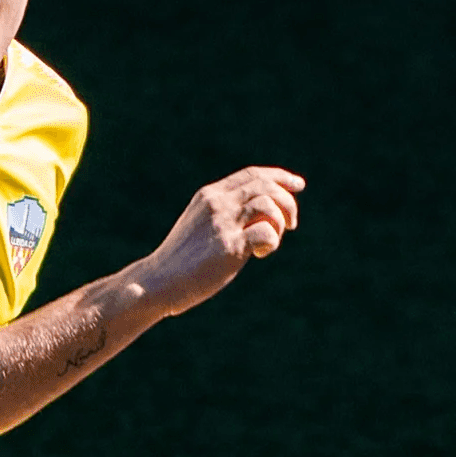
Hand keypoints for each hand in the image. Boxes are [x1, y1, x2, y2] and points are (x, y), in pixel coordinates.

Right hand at [134, 166, 304, 318]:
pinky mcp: (229, 247)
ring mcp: (223, 224)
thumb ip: (224, 216)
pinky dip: (272, 243)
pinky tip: (259, 254)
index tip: (298, 184)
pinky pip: (266, 233)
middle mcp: (217, 203)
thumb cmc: (181, 261)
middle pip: (265, 186)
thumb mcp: (200, 227)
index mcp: (210, 195)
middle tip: (291, 224)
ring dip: (281, 222)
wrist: (157, 282)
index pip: (252, 175)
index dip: (279, 177)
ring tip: (273, 241)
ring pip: (269, 205)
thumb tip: (259, 219)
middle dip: (287, 202)